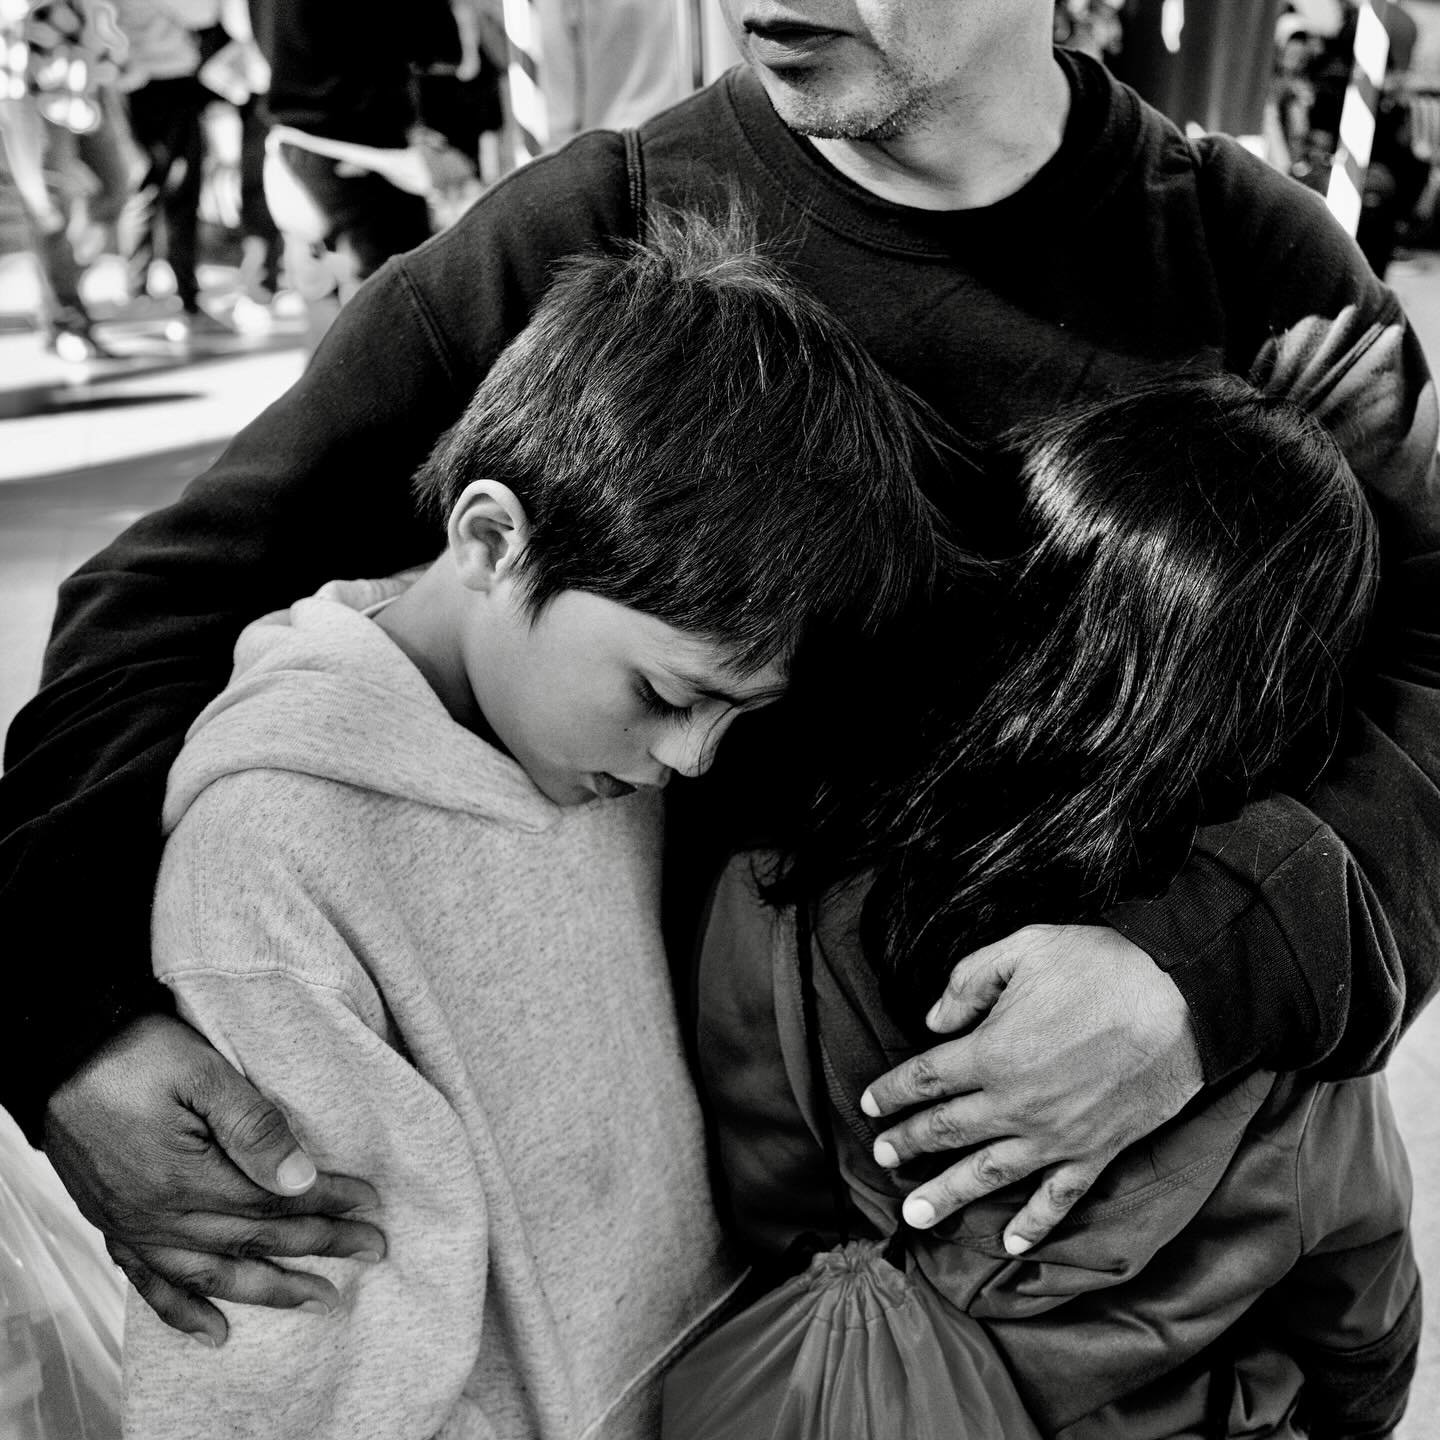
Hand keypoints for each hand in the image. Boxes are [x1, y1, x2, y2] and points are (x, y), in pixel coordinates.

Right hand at [43, 1014, 386, 1346]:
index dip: (328, 1203)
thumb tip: (300, 1178)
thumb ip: (253, 1127)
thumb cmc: (132, 1052)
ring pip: (211, 1274)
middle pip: (254, 1240)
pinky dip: (183, 1311)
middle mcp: (158, 1215)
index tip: (369, 1205)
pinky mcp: (112, 1223)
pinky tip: (214, 1332)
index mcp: (186, 1179)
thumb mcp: (202, 1072)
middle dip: (319, 1246)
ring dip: (267, 1289)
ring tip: (316, 1298)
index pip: (275, 1202)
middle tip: (371, 1250)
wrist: (58, 1050)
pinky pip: (150, 1282)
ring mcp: (132, 1225)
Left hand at [860, 924, 1202, 1252]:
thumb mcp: (1022, 948)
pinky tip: (1010, 1244)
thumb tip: (934, 1021)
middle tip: (881, 1158)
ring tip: (915, 1215)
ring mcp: (1056, 1134)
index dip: (892, 1092)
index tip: (870, 1104)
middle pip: (947, 1129)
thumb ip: (967, 982)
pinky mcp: (1096, 1150)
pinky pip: (1058, 1197)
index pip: (925, 1078)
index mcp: (992, 1051)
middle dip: (908, 1144)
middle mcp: (1015, 1102)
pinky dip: (1034, 1225)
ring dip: (948, 1194)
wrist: (1181, 999)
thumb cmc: (1100, 965)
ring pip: (988, 1174)